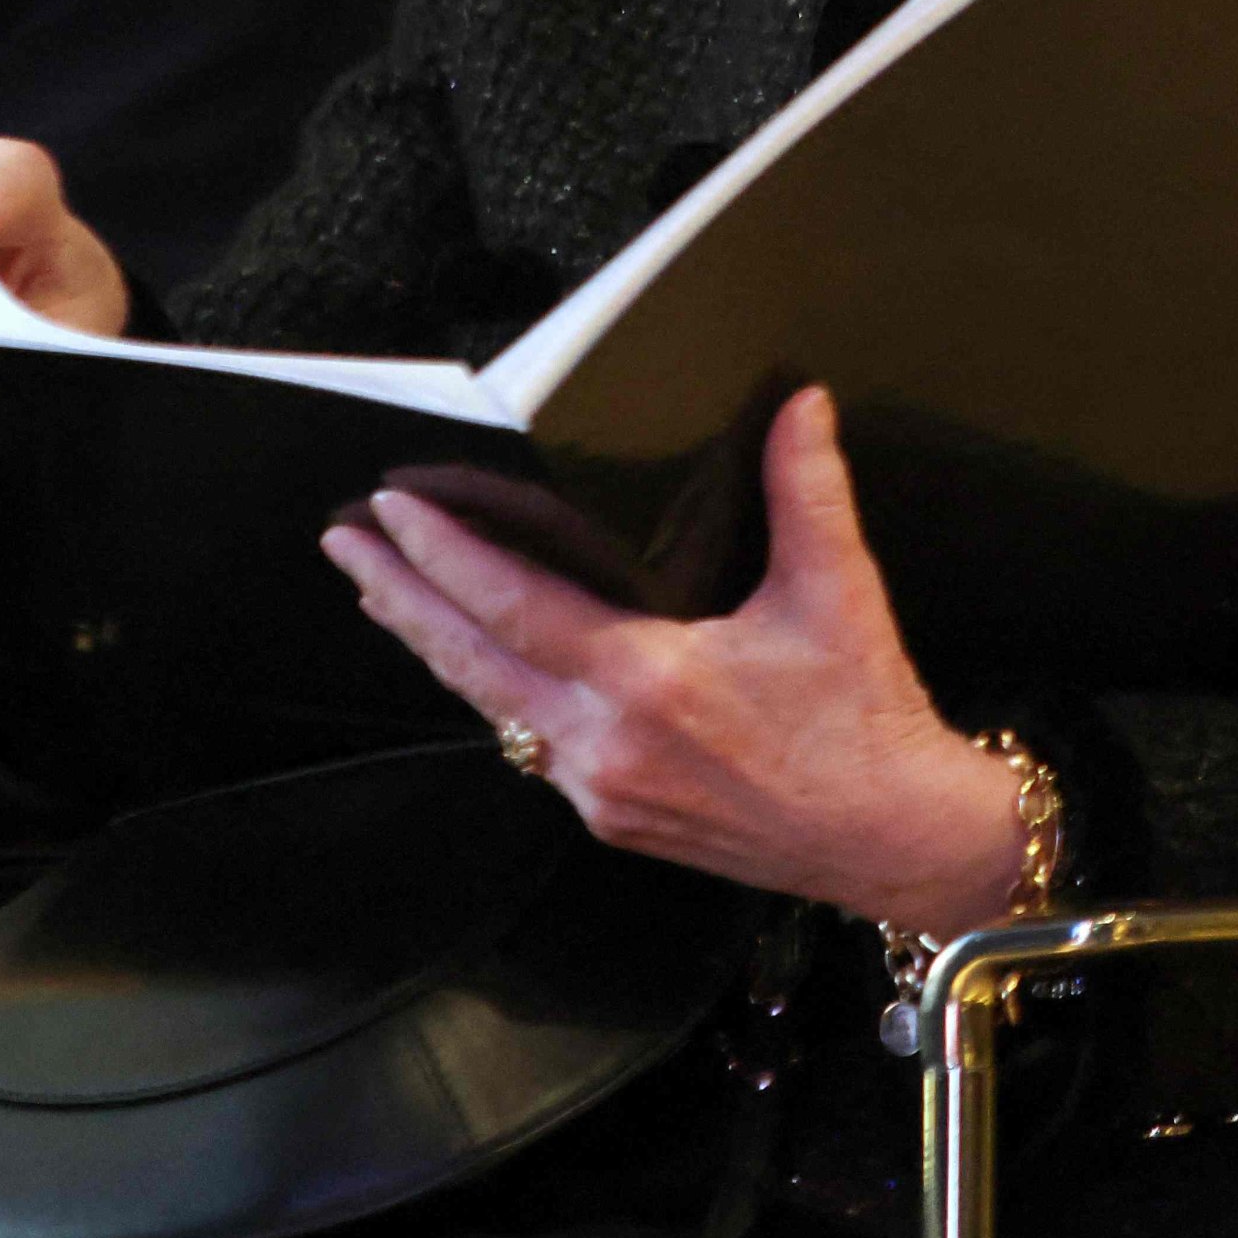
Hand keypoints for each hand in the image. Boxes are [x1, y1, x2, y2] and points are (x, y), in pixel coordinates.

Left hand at [321, 387, 1027, 931]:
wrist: (892, 838)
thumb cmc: (865, 716)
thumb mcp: (838, 591)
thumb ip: (807, 488)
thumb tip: (799, 399)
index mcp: (648, 680)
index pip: (511, 605)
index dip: (444, 553)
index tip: (394, 508)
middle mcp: (605, 742)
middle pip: (469, 662)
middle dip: (400, 597)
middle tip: (344, 542)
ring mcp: (601, 790)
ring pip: (490, 707)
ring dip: (435, 646)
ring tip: (387, 593)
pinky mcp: (613, 817)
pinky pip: (530, 742)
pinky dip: (492, 691)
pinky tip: (478, 662)